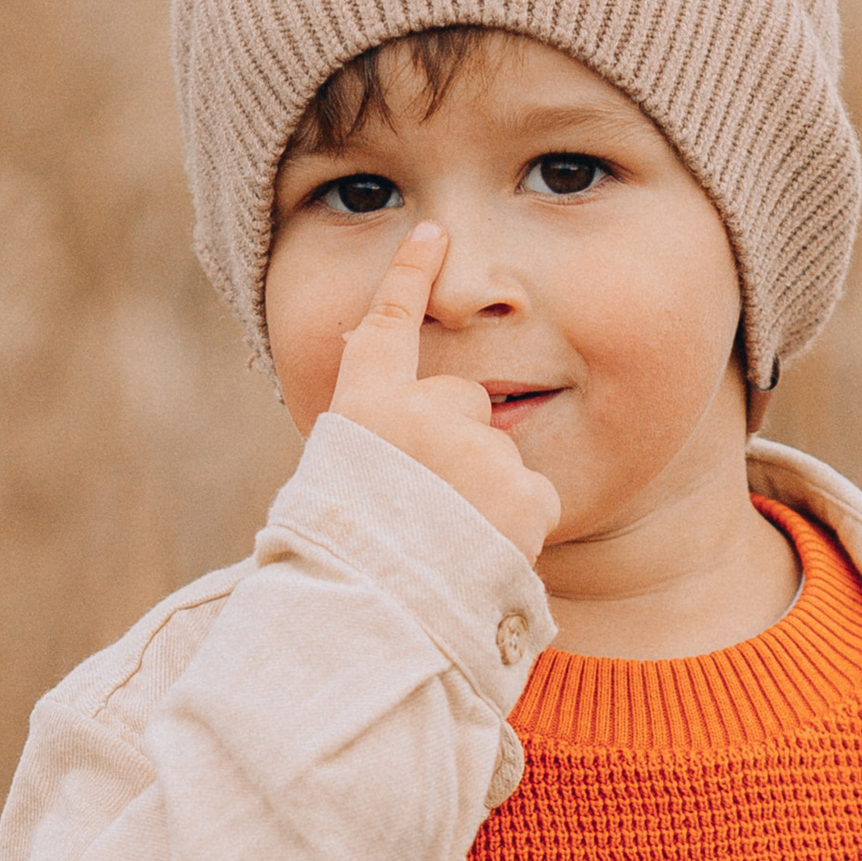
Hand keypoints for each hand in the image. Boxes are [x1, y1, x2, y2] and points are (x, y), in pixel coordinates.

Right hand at [330, 223, 560, 558]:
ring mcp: (473, 449)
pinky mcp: (521, 491)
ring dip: (485, 495)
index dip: (409, 277)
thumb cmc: (339, 574)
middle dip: (457, 445)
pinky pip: (532, 500)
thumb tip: (390, 443)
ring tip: (449, 546)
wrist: (373, 626)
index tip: (433, 234)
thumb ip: (367, 454)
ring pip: (497, 457)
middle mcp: (419, 415)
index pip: (386, 326)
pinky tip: (484, 556)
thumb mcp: (329, 496)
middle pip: (461, 403)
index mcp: (360, 415)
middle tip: (429, 509)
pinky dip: (517, 527)